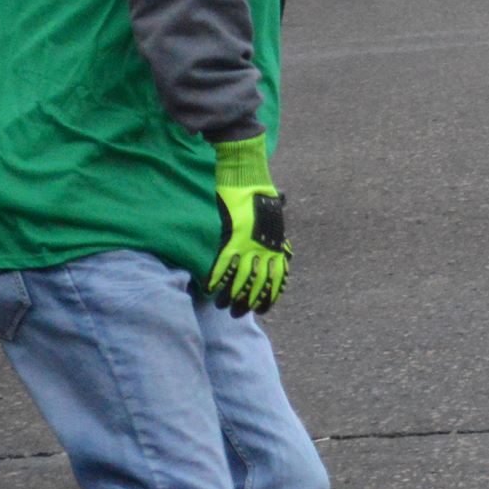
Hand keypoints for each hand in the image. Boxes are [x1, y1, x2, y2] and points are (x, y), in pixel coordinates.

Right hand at [208, 137, 290, 315]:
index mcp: (277, 244)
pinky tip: (208, 288)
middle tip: (237, 313)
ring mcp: (249, 243)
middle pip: (258, 284)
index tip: (261, 309)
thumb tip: (279, 250)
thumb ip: (275, 235)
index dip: (269, 297)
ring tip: (221, 306)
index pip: (277, 279)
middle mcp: (265, 247)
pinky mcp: (231, 236)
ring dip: (229, 295)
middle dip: (247, 302)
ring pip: (239, 278)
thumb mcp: (275, 218)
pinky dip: (215, 277)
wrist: (248, 175)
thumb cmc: (260, 193)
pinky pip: (223, 263)